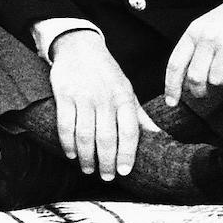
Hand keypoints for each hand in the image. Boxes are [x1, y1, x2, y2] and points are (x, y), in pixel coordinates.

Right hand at [48, 30, 155, 179]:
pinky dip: (67, 143)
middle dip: (106, 162)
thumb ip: (139, 114)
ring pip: (84, 135)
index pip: (129, 131)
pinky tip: (71, 154)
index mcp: (124, 97)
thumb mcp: (126, 89)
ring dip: (86, 157)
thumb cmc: (106, 72)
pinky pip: (65, 124)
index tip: (124, 172)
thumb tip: (158, 136)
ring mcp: (83, 96)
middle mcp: (105, 97)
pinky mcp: (64, 94)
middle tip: (105, 177)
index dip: (127, 154)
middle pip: (106, 138)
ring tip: (88, 169)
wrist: (79, 46)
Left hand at [163, 0, 222, 108]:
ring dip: (220, 87)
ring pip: (216, 81)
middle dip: (197, 91)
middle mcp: (208, 39)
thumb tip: (184, 77)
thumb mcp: (204, 24)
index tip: (171, 101)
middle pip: (195, 77)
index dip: (171, 86)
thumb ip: (193, 47)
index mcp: (194, 32)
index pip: (176, 64)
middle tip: (202, 94)